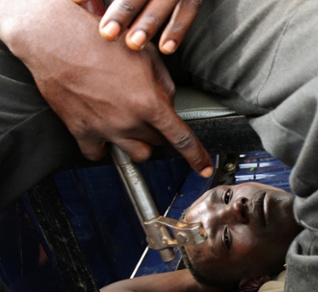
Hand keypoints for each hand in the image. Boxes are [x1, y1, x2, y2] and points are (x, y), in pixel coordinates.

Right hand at [8, 1, 211, 175]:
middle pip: (156, 142)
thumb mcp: (145, 56)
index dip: (196, 156)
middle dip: (157, 129)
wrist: (55, 39)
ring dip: (137, 141)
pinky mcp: (80, 131)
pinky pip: (98, 154)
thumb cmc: (99, 41)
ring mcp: (104, 129)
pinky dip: (104, 146)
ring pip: (134, 153)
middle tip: (145, 109)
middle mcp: (128, 121)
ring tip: (127, 119)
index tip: (203, 167)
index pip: (181, 139)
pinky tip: (104, 129)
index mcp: (148, 102)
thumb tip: (170, 104)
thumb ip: (164, 85)